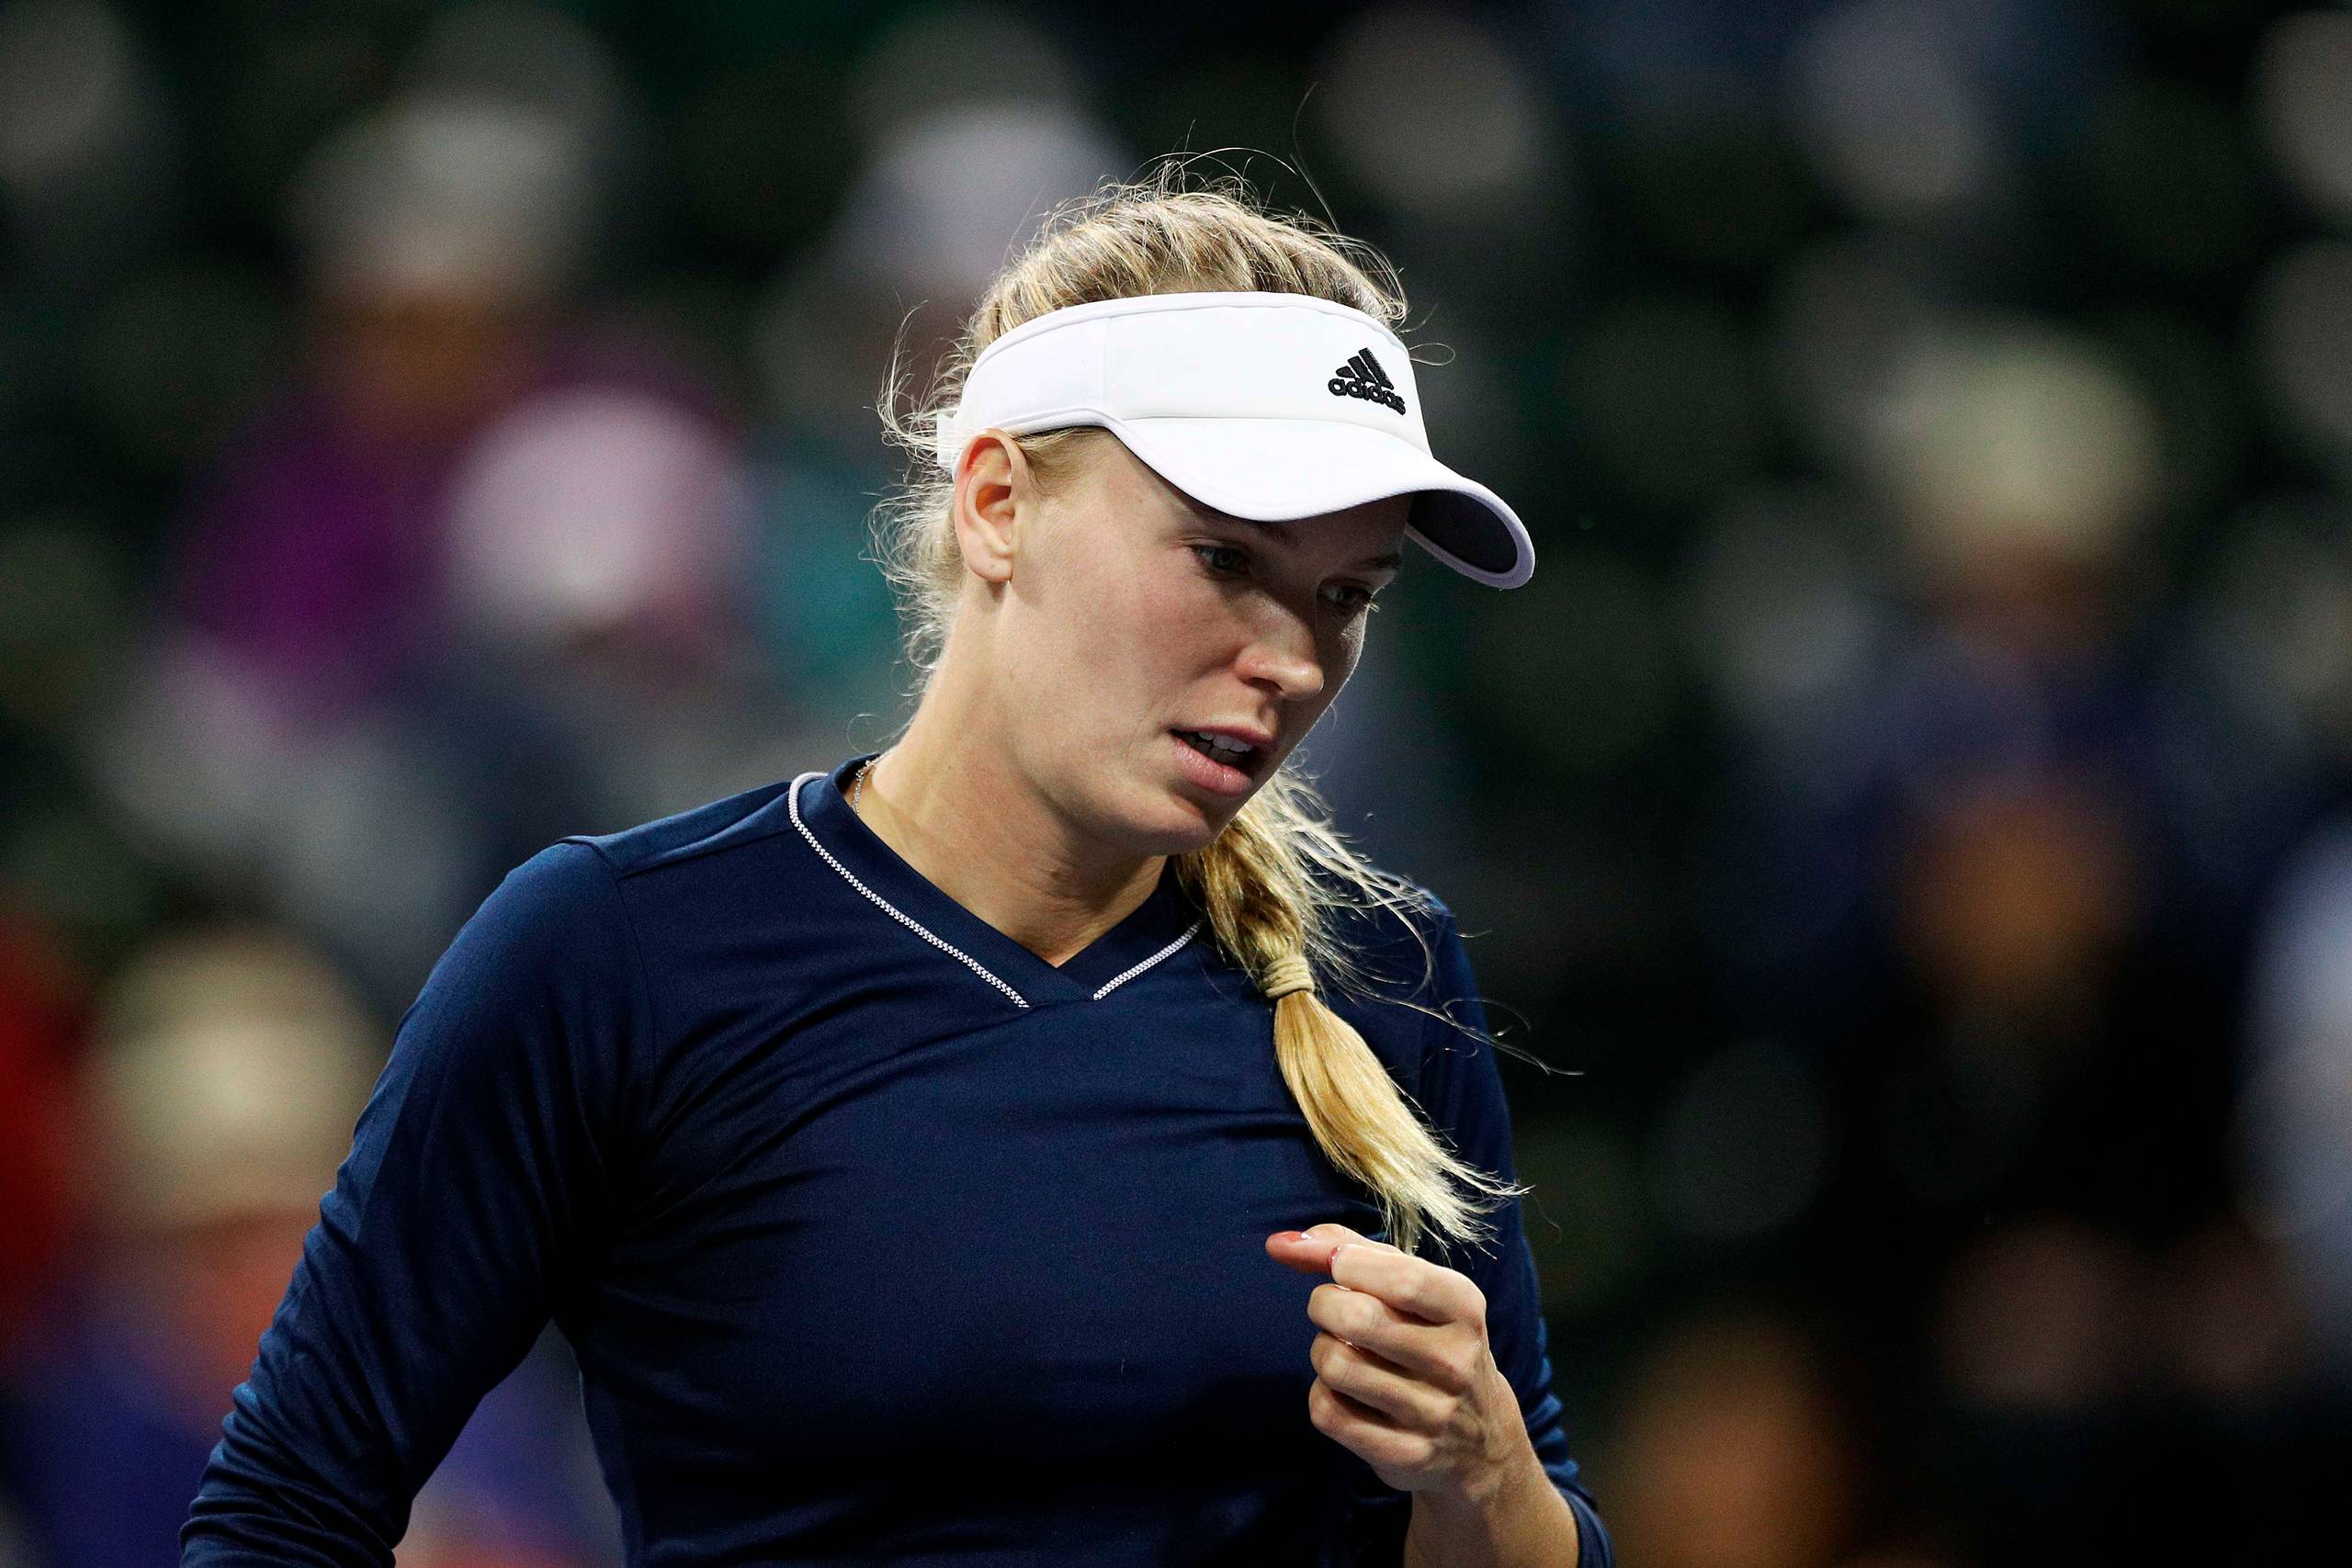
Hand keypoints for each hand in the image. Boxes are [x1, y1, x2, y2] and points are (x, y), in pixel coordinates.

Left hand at [1266, 1223, 1535, 1499]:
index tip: (1334, 1264)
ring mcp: (1433, 1413)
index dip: (1345, 1262)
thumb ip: (1351, 1250)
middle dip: (1323, 1304)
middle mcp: (1455, 1361)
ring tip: (1342, 1352)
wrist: (1481, 1440)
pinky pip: (1328, 1413)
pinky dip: (1321, 1395)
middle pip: (1355, 1318)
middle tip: (1332, 1310)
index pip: (1399, 1277)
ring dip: (1322, 1351)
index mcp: (1463, 1308)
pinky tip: (1344, 1392)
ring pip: (1335, 1365)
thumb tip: (1281, 1244)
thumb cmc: (1429, 1338)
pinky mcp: (1405, 1455)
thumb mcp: (1415, 1287)